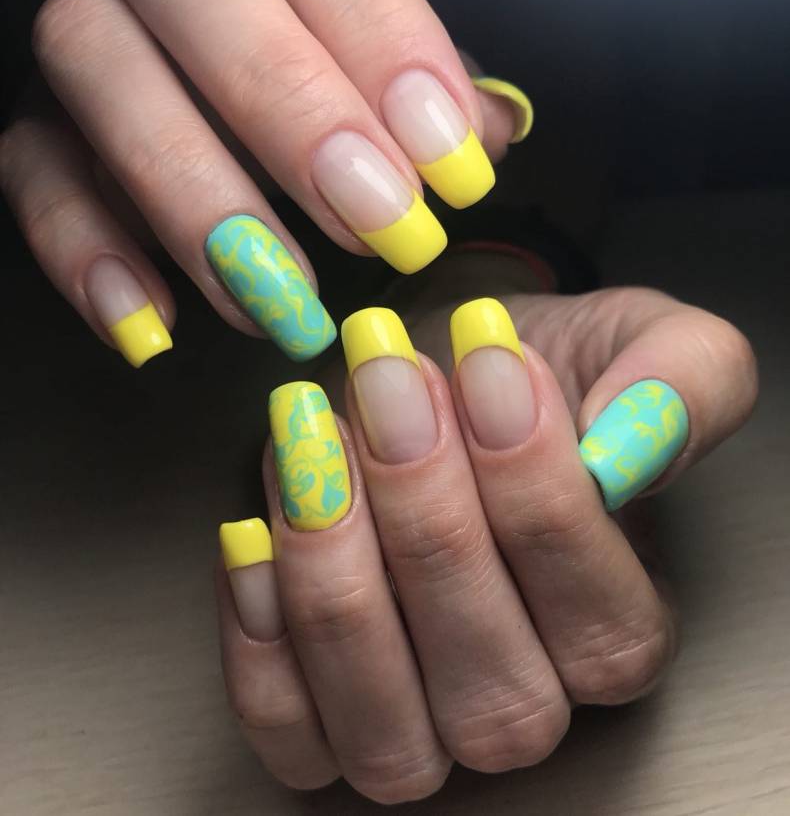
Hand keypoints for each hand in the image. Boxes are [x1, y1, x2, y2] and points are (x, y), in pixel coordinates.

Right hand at [0, 0, 528, 366]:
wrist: (187, 84)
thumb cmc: (308, 78)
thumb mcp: (374, 69)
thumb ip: (429, 88)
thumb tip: (486, 133)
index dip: (389, 60)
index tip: (450, 165)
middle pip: (200, 4)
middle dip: (298, 121)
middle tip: (384, 229)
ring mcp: (86, 46)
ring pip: (104, 87)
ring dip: (200, 205)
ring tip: (287, 300)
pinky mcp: (37, 127)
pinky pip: (32, 175)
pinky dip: (86, 253)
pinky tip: (154, 324)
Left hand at [215, 284, 756, 802]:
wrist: (428, 373)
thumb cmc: (520, 370)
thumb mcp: (633, 340)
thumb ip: (680, 381)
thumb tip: (641, 438)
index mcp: (620, 632)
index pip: (599, 620)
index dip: (539, 493)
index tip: (489, 365)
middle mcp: (523, 703)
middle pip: (487, 683)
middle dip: (428, 516)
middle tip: (391, 383)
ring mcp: (417, 722)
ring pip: (380, 721)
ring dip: (336, 573)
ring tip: (315, 437)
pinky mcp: (320, 714)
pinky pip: (286, 725)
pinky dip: (261, 635)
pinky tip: (257, 527)